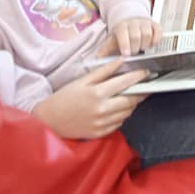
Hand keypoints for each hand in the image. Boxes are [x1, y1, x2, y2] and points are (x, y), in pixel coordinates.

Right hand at [31, 60, 149, 138]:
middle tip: (144, 85)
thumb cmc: (64, 98)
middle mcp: (102, 110)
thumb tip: (120, 61)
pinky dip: (122, 115)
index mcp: (97, 93)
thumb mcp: (82, 81)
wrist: (48, 121)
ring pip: (127, 112)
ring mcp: (102, 123)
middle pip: (131, 100)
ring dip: (132, 103)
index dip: (139, 76)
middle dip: (141, 91)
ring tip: (130, 95)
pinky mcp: (100, 133)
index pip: (126, 83)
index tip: (146, 72)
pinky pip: (119, 123)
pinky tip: (117, 108)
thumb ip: (103, 71)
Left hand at [101, 17, 161, 56]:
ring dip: (145, 44)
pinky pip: (158, 31)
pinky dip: (156, 39)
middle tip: (134, 53)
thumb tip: (98, 59)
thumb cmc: (122, 33)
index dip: (125, 45)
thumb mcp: (113, 39)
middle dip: (136, 47)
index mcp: (122, 26)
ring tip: (142, 48)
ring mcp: (145, 22)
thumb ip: (106, 49)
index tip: (126, 54)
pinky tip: (151, 45)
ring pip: (148, 33)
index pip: (123, 34)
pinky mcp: (154, 24)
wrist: (131, 19)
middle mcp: (134, 22)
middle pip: (136, 35)